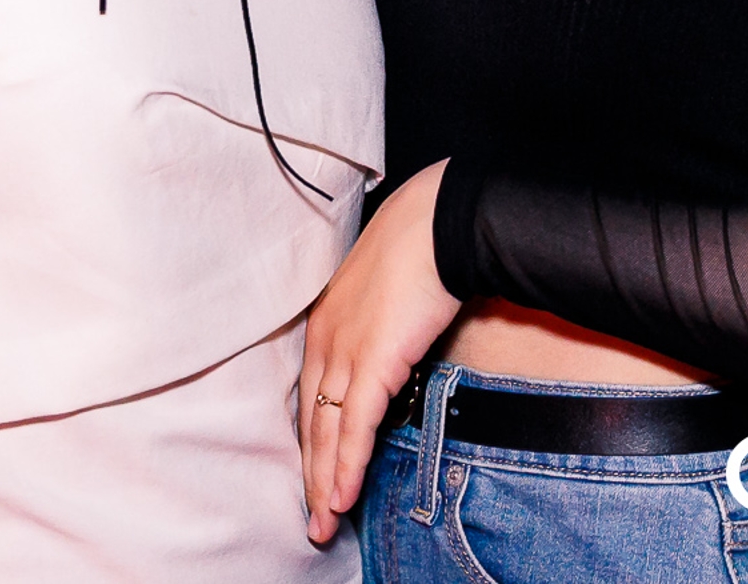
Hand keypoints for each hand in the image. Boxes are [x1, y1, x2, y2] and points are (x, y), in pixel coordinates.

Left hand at [299, 160, 459, 544]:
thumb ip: (377, 322)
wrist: (436, 222)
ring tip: (323, 526)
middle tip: (311, 518)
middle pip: (312, 420)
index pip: (310, 393)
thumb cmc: (418, 245)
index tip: (313, 472)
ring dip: (325, 484)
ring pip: (327, 432)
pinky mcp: (372, 362)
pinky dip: (348, 467)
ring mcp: (345, 350)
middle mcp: (326, 338)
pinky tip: (343, 498)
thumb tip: (390, 347)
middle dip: (311, 474)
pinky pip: (355, 427)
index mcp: (326, 320)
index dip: (311, 438)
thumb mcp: (384, 288)